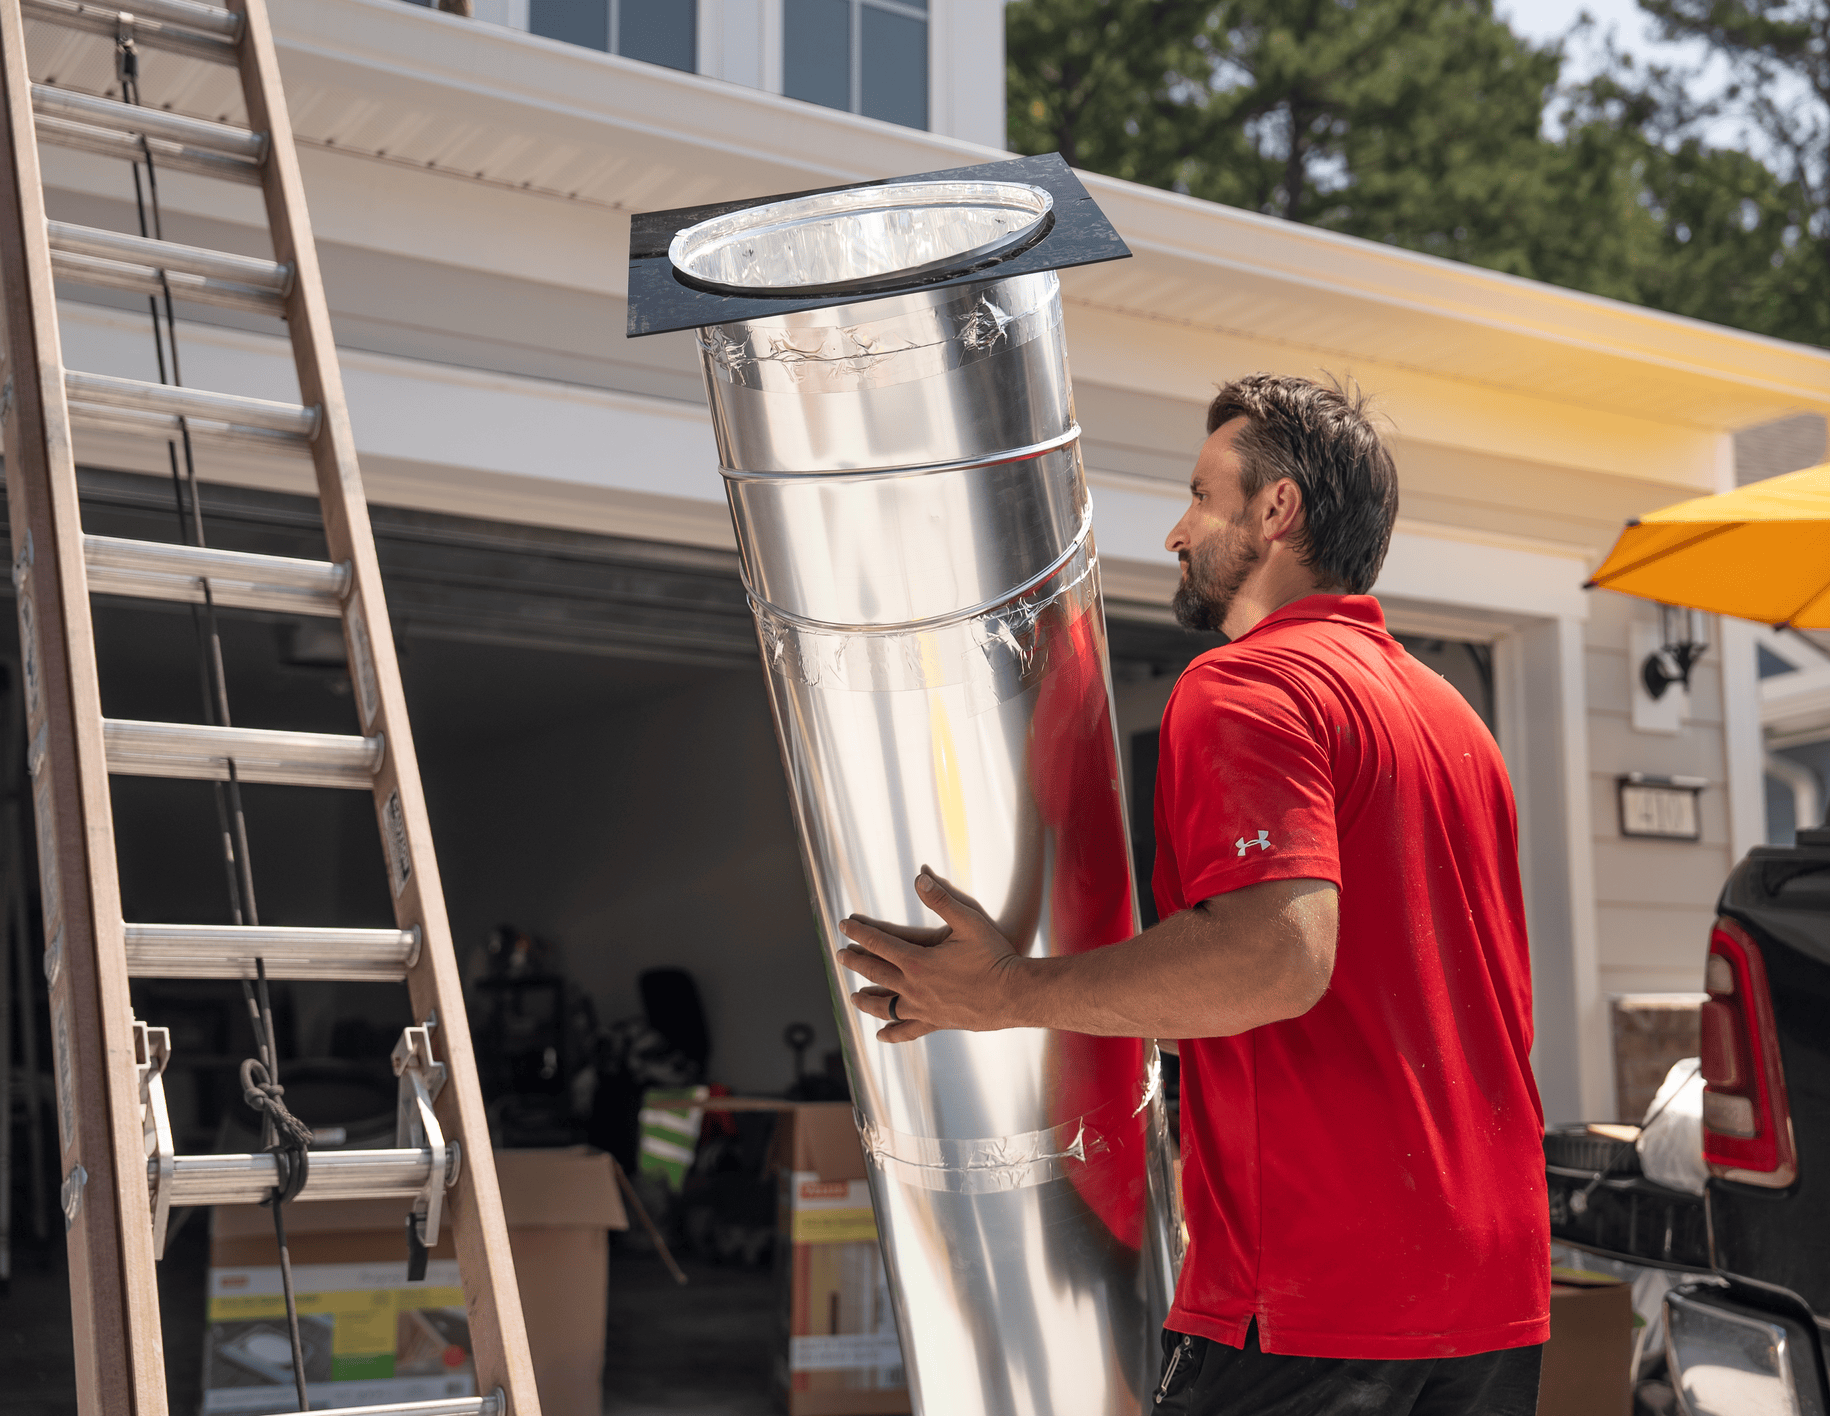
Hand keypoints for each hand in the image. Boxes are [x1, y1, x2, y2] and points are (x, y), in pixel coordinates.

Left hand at [839, 867, 1028, 1042]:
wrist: (1014, 994)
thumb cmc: (993, 957)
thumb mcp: (968, 921)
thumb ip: (941, 900)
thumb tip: (919, 878)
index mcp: (918, 960)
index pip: (879, 943)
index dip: (860, 932)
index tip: (845, 925)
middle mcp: (914, 987)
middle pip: (875, 972)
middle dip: (855, 962)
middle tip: (840, 955)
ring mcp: (923, 1008)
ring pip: (884, 1006)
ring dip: (866, 1000)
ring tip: (854, 996)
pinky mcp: (936, 1023)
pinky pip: (908, 1030)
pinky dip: (893, 1033)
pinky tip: (881, 1036)